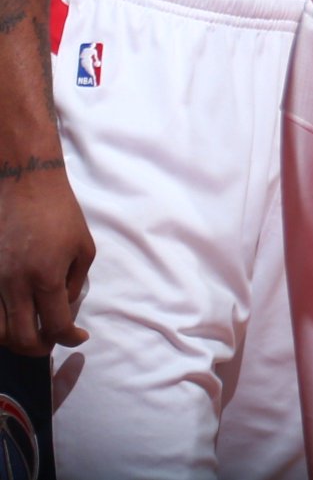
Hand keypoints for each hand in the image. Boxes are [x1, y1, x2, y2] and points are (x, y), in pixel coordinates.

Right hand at [0, 162, 92, 353]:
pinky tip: (14, 315)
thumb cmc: (60, 213)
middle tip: (53, 341)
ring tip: (32, 331)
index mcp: (45, 279)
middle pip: (21, 339)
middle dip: (40, 348)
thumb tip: (66, 306)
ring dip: (16, 339)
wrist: (24, 185)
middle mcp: (14, 286)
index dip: (70, 338)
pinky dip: (0, 323)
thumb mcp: (83, 248)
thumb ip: (75, 283)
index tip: (79, 336)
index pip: (56, 326)